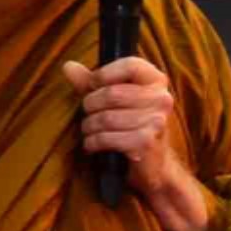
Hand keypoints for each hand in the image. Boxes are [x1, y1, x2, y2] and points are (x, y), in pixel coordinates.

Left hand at [63, 55, 201, 214]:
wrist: (153, 164)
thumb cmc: (131, 126)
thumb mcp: (112, 100)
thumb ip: (91, 82)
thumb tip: (68, 65)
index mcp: (157, 81)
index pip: (130, 65)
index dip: (104, 74)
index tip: (92, 86)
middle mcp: (162, 99)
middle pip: (113, 94)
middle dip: (91, 105)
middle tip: (87, 114)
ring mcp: (156, 121)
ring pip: (107, 118)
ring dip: (89, 126)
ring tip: (88, 131)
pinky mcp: (146, 143)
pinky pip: (108, 138)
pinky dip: (94, 142)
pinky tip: (92, 144)